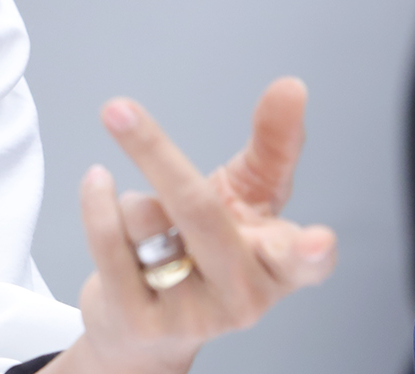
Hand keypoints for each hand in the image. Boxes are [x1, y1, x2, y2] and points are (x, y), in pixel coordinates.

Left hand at [53, 78, 338, 373]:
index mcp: (278, 264)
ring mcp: (192, 314)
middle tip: (118, 109)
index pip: (303, 260)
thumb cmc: (208, 252)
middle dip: (153, 151)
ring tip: (151, 229)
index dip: (311, 253)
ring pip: (144, 216)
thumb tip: (291, 87)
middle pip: (199, 210)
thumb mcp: (247, 198)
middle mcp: (242, 295)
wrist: (149, 326)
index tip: (318, 240)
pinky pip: (108, 240)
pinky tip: (98, 186)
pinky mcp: (140, 320)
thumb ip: (273, 144)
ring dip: (133, 201)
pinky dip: (96, 201)